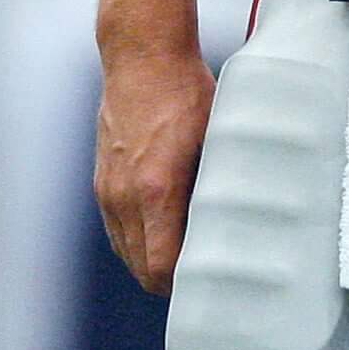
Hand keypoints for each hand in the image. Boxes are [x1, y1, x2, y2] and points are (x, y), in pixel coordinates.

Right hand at [94, 43, 215, 293]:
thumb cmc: (187, 93)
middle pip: (142, 268)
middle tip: (207, 283)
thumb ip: (224, 180)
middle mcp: (124, 198)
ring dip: (151, 264)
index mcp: (156, 190)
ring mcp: (108, 192)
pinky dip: (138, 242)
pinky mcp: (102, 183)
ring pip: (127, 252)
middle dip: (170, 283)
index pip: (161, 266)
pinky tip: (165, 236)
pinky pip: (117, 230)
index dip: (183, 287)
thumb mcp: (219, 135)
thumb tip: (247, 213)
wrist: (142, 60)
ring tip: (189, 264)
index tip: (211, 289)